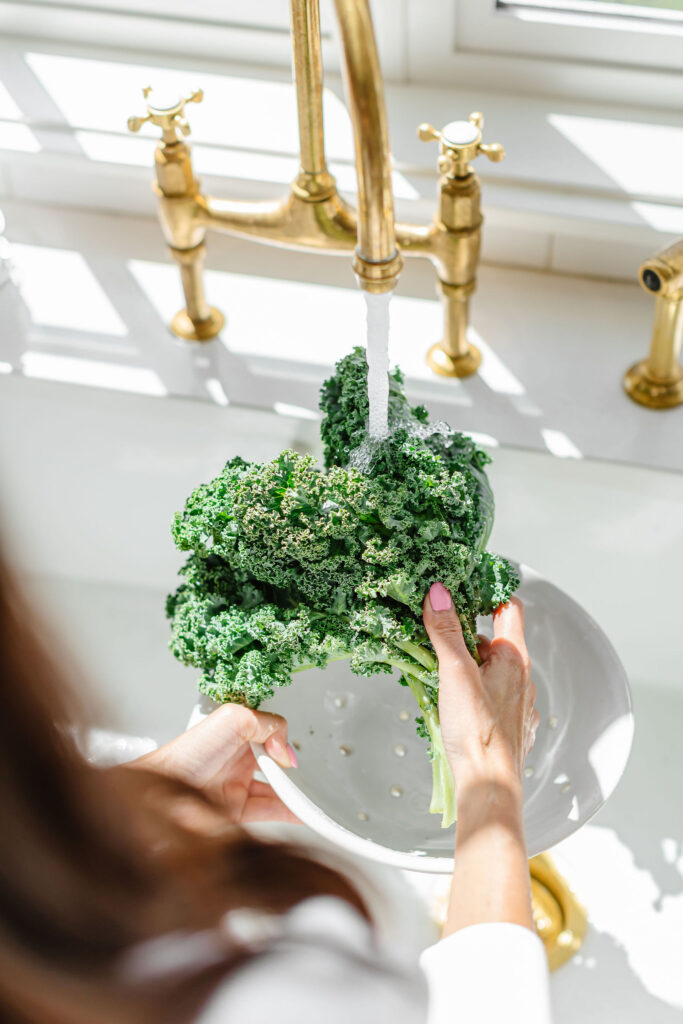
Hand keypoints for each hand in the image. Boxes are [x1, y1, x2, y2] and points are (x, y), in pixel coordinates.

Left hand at [134, 704, 299, 824]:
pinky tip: (304, 812)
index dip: (285, 740)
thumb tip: (284, 749)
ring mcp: (238, 783)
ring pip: (277, 787)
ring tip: (315, 796)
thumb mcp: (231, 719)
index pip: (271, 732)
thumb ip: (266, 723)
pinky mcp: (237, 809)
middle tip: (310, 774)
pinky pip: (271, 810)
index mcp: (236, 731)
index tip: (293, 750)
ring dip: (296, 792)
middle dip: (294, 768)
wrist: (160, 795)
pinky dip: (291, 812)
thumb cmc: (185, 754)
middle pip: (276, 761)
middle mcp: (238, 756)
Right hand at [423, 585, 538, 790]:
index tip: (465, 587)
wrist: (489, 787)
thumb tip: (439, 592)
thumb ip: (446, 631)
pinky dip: (475, 693)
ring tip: (439, 674)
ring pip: (493, 672)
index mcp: (514, 658)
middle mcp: (523, 678)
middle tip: (435, 636)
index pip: (509, 607)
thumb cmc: (476, 732)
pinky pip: (493, 698)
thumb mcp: (454, 673)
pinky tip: (455, 705)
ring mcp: (520, 705)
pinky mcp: (512, 728)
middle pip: (496, 641)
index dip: (489, 592)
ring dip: (469, 667)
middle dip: (466, 637)